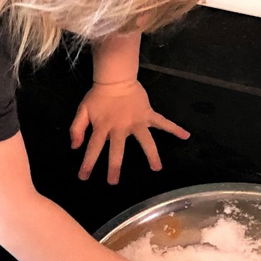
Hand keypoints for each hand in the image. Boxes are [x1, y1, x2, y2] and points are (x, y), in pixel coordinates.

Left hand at [70, 81, 190, 183]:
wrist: (115, 79)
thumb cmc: (98, 97)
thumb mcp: (82, 111)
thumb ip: (77, 128)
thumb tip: (75, 147)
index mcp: (103, 127)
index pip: (93, 148)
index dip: (88, 163)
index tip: (83, 177)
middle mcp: (120, 127)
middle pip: (117, 150)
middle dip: (114, 166)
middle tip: (113, 182)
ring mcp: (136, 122)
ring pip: (145, 140)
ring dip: (151, 154)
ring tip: (157, 168)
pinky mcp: (148, 115)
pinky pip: (163, 122)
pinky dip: (174, 128)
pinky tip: (185, 135)